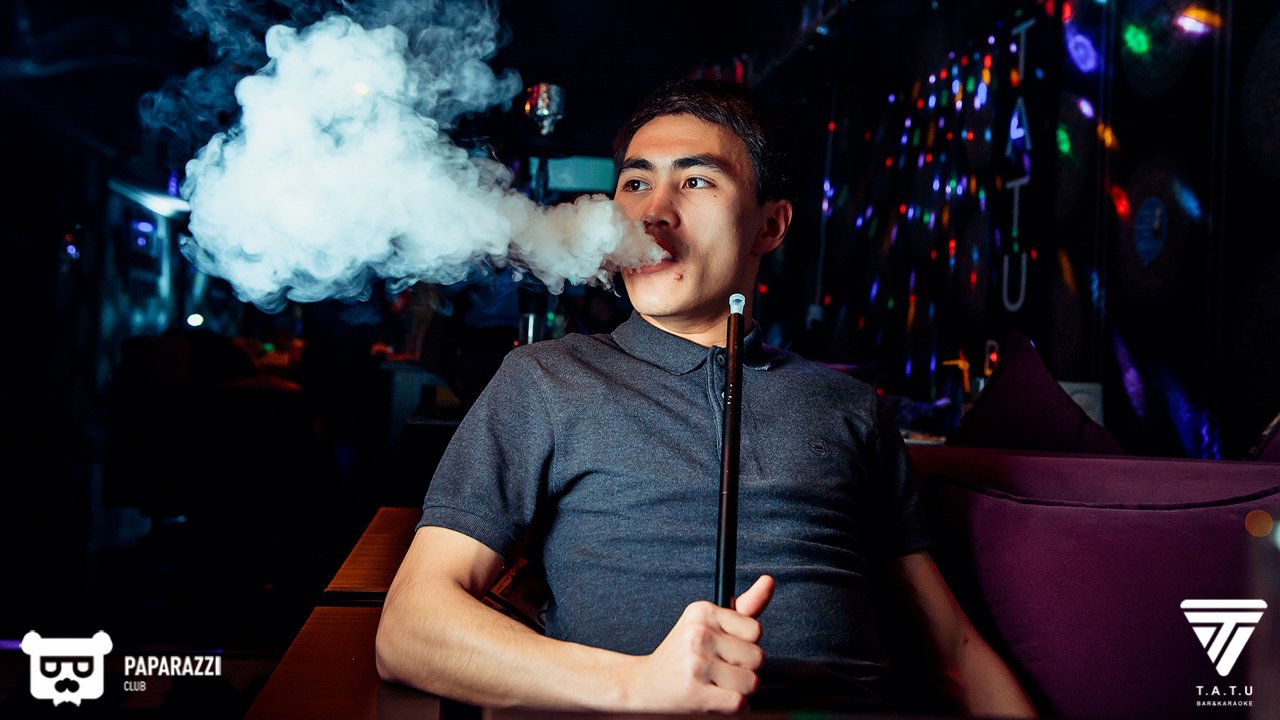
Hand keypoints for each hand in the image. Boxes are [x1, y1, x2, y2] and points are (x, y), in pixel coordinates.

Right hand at [622, 575, 774, 712]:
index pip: (756, 630)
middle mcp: (698, 633)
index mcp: (702, 611)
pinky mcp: (696, 694)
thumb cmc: (683, 656)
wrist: (643, 686)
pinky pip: (740, 705)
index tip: (724, 649)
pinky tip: (715, 702)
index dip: (745, 645)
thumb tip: (769, 580)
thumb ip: (744, 607)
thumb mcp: (708, 625)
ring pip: (752, 683)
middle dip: (745, 669)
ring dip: (740, 692)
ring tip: (715, 686)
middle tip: (718, 671)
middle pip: (758, 658)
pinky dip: (734, 710)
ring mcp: (696, 663)